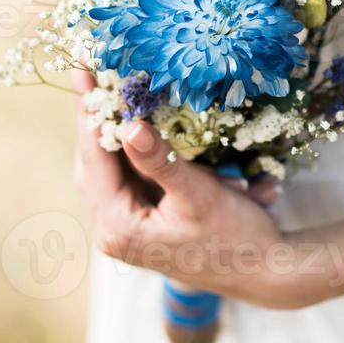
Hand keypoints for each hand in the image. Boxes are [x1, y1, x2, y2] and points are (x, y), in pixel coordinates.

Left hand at [73, 72, 313, 307]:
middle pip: (94, 162)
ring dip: (115, 133)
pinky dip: (133, 150)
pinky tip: (140, 124)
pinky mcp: (142, 220)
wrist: (263, 271)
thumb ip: (161, 162)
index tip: (81, 71)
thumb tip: (129, 126)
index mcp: (119, 227)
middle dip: (96, 119)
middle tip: (94, 74)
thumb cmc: (235, 236)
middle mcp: (113, 230)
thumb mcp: (200, 195)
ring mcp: (126, 227)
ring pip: (109, 167)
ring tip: (111, 91)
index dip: (88, 112)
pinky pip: (129, 175)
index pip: (94, 159)